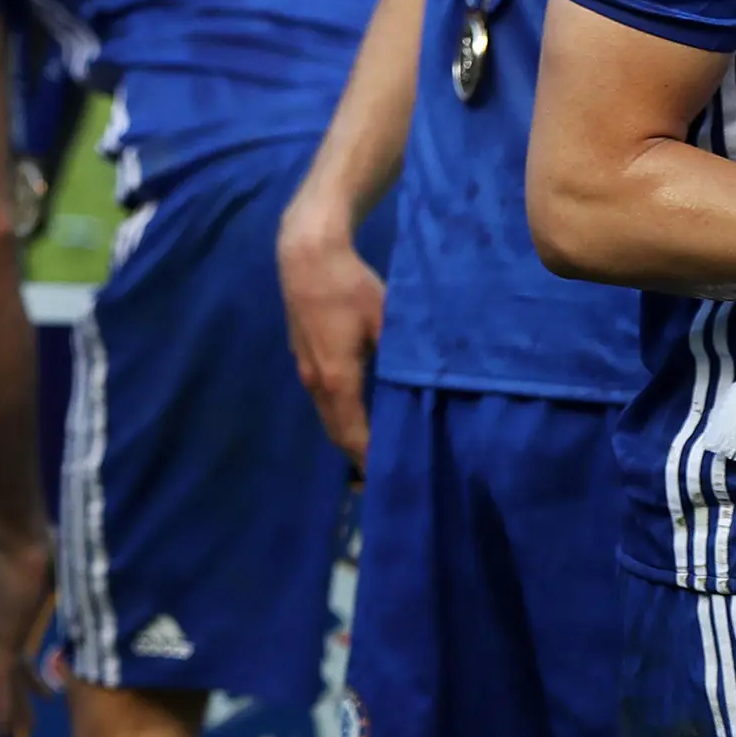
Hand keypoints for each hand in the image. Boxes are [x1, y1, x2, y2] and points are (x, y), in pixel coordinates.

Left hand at [0, 528, 55, 736]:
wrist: (23, 533)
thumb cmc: (45, 546)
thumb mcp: (60, 577)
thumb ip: (69, 594)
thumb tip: (93, 596)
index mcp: (8, 610)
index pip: (16, 651)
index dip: (27, 672)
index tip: (43, 689)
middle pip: (8, 669)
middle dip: (18, 696)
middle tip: (25, 722)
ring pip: (4, 678)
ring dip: (11, 706)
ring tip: (13, 732)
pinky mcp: (2, 636)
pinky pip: (2, 677)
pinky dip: (4, 702)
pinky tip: (5, 725)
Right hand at [276, 188, 385, 469]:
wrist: (305, 254)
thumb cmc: (349, 287)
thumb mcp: (387, 321)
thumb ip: (407, 359)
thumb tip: (433, 389)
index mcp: (338, 379)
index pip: (353, 435)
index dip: (370, 462)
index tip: (391, 482)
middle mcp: (315, 381)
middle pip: (335, 432)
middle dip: (357, 459)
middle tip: (384, 480)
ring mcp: (305, 368)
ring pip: (326, 416)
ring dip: (347, 438)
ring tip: (373, 455)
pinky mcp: (302, 355)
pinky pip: (322, 400)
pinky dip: (339, 417)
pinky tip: (358, 415)